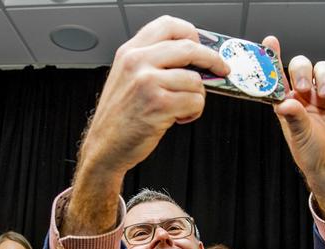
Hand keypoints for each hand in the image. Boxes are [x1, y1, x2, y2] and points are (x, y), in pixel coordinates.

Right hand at [79, 16, 228, 175]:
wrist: (104, 146)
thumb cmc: (118, 118)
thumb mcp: (125, 78)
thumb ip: (152, 62)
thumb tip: (191, 59)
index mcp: (129, 52)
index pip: (168, 26)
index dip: (192, 34)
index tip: (202, 45)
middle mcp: (137, 63)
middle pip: (189, 48)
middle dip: (212, 60)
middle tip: (220, 69)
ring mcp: (148, 82)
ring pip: (195, 80)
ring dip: (196, 97)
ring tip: (181, 108)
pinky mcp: (159, 105)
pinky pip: (195, 101)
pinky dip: (193, 112)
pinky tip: (178, 118)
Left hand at [263, 37, 324, 222]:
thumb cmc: (311, 154)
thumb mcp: (299, 136)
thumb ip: (293, 118)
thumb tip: (284, 103)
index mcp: (288, 103)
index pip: (277, 77)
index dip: (273, 60)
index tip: (269, 43)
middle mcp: (305, 96)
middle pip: (302, 68)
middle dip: (303, 71)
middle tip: (305, 88)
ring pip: (324, 70)